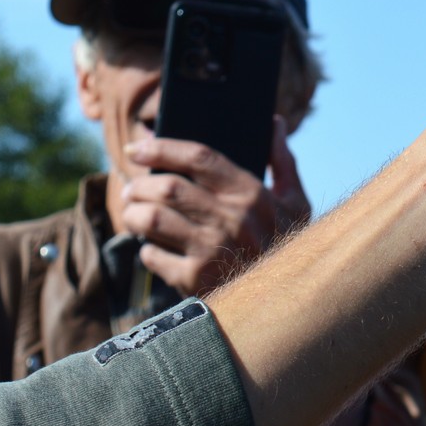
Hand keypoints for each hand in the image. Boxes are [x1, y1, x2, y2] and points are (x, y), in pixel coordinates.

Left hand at [121, 117, 311, 294]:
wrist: (287, 302)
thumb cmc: (289, 246)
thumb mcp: (295, 202)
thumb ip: (281, 161)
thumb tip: (274, 122)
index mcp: (252, 193)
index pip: (199, 158)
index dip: (162, 148)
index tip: (137, 147)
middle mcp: (231, 219)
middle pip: (168, 188)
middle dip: (139, 185)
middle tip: (131, 189)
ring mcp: (212, 250)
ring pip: (152, 219)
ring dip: (134, 214)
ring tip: (134, 214)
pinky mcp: (196, 280)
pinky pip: (153, 256)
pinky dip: (146, 250)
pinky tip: (153, 249)